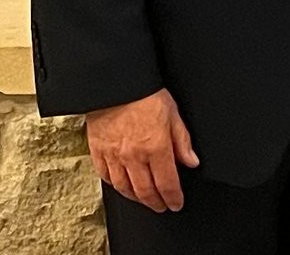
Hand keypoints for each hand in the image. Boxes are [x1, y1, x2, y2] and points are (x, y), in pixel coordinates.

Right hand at [86, 88, 198, 211]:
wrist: (115, 83)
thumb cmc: (145, 93)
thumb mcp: (173, 112)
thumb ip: (182, 140)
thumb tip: (191, 161)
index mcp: (156, 146)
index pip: (167, 183)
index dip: (173, 198)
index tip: (176, 203)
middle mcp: (134, 156)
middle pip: (146, 191)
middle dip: (156, 203)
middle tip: (162, 206)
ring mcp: (114, 156)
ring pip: (125, 189)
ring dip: (137, 199)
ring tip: (145, 200)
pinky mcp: (98, 152)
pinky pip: (107, 177)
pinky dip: (116, 186)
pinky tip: (123, 186)